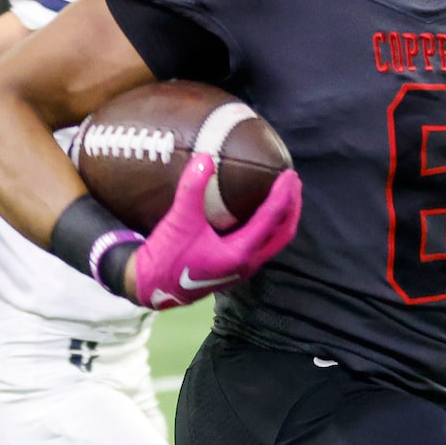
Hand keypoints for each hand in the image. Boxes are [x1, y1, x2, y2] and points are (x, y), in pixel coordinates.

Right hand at [119, 147, 303, 310]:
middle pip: (282, 234)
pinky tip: (260, 215)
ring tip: (284, 196)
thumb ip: (193, 188)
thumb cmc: (167, 256)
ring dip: (282, 219)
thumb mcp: (179, 220)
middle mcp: (246, 264)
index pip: (271, 220)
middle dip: (291, 207)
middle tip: (293, 182)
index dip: (283, 195)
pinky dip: (269, 228)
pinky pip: (262, 246)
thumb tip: (205, 157)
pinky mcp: (233, 270)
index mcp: (239, 252)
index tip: (289, 175)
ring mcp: (241, 270)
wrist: (151, 287)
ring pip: (274, 243)